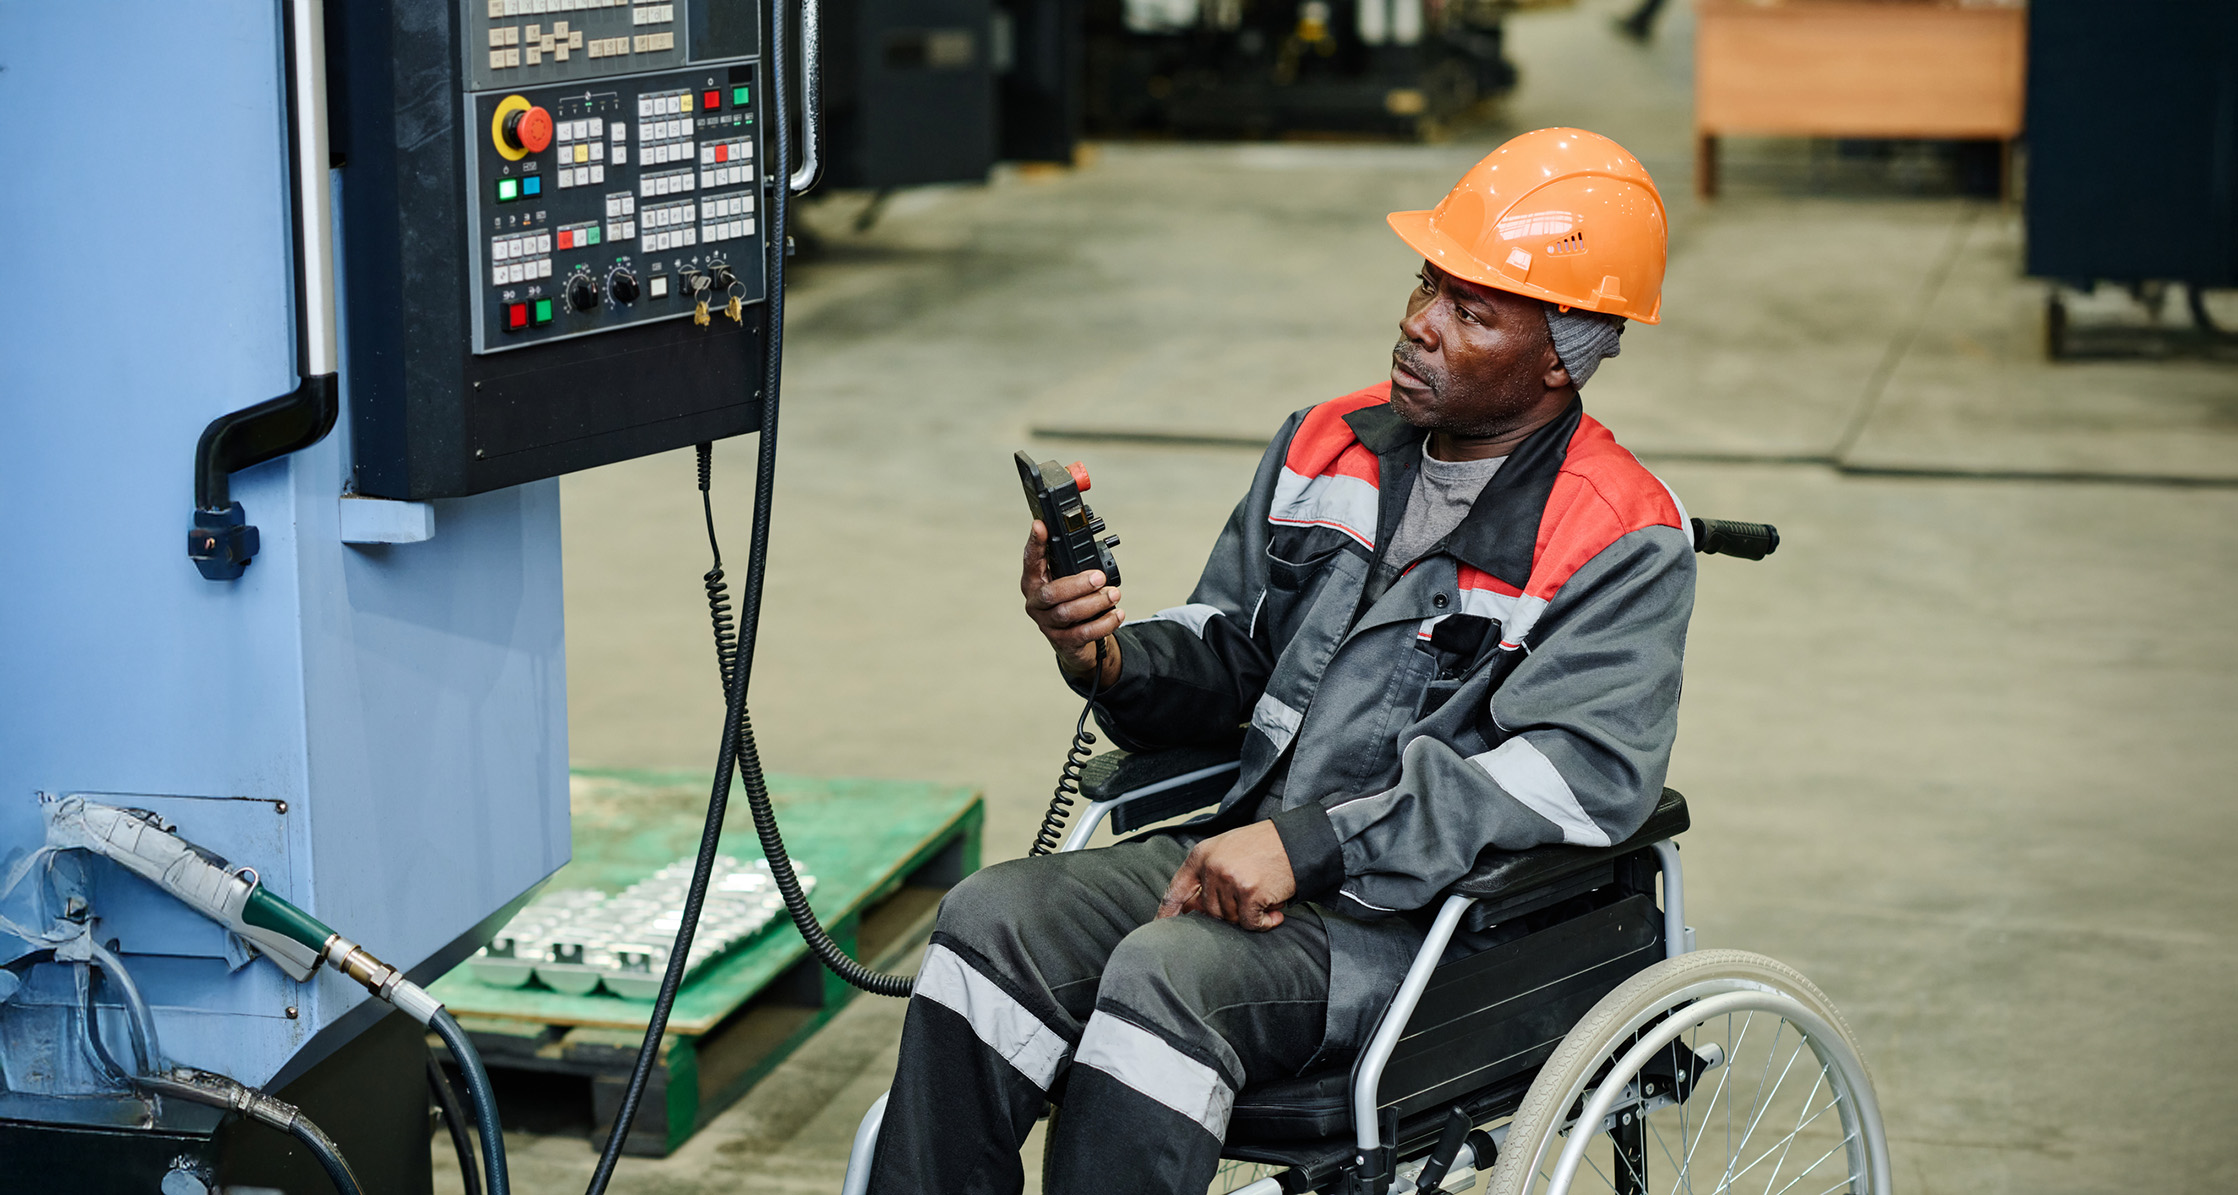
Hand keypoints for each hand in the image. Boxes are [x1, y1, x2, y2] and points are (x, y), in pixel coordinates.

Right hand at [1021, 521, 1123, 686]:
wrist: (1074, 642)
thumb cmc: (1072, 602)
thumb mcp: (1068, 580)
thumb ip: (1070, 563)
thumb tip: (1085, 538)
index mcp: (1034, 582)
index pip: (1031, 559)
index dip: (1036, 543)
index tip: (1041, 525)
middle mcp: (1036, 603)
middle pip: (1051, 593)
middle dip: (1078, 584)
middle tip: (1099, 577)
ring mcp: (1047, 624)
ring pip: (1068, 613)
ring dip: (1095, 602)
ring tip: (1114, 594)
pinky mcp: (1062, 641)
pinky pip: (1083, 633)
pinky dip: (1104, 623)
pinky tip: (1117, 614)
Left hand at [1157, 822, 1296, 930]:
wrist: (1298, 841)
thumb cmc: (1264, 846)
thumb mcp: (1227, 851)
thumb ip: (1207, 876)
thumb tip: (1191, 908)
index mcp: (1201, 855)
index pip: (1177, 889)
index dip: (1167, 912)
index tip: (1158, 927)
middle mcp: (1212, 866)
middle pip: (1209, 911)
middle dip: (1231, 911)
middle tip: (1250, 896)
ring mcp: (1229, 879)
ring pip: (1230, 919)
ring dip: (1250, 914)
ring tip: (1264, 895)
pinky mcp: (1249, 892)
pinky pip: (1251, 924)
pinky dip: (1265, 922)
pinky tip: (1275, 911)